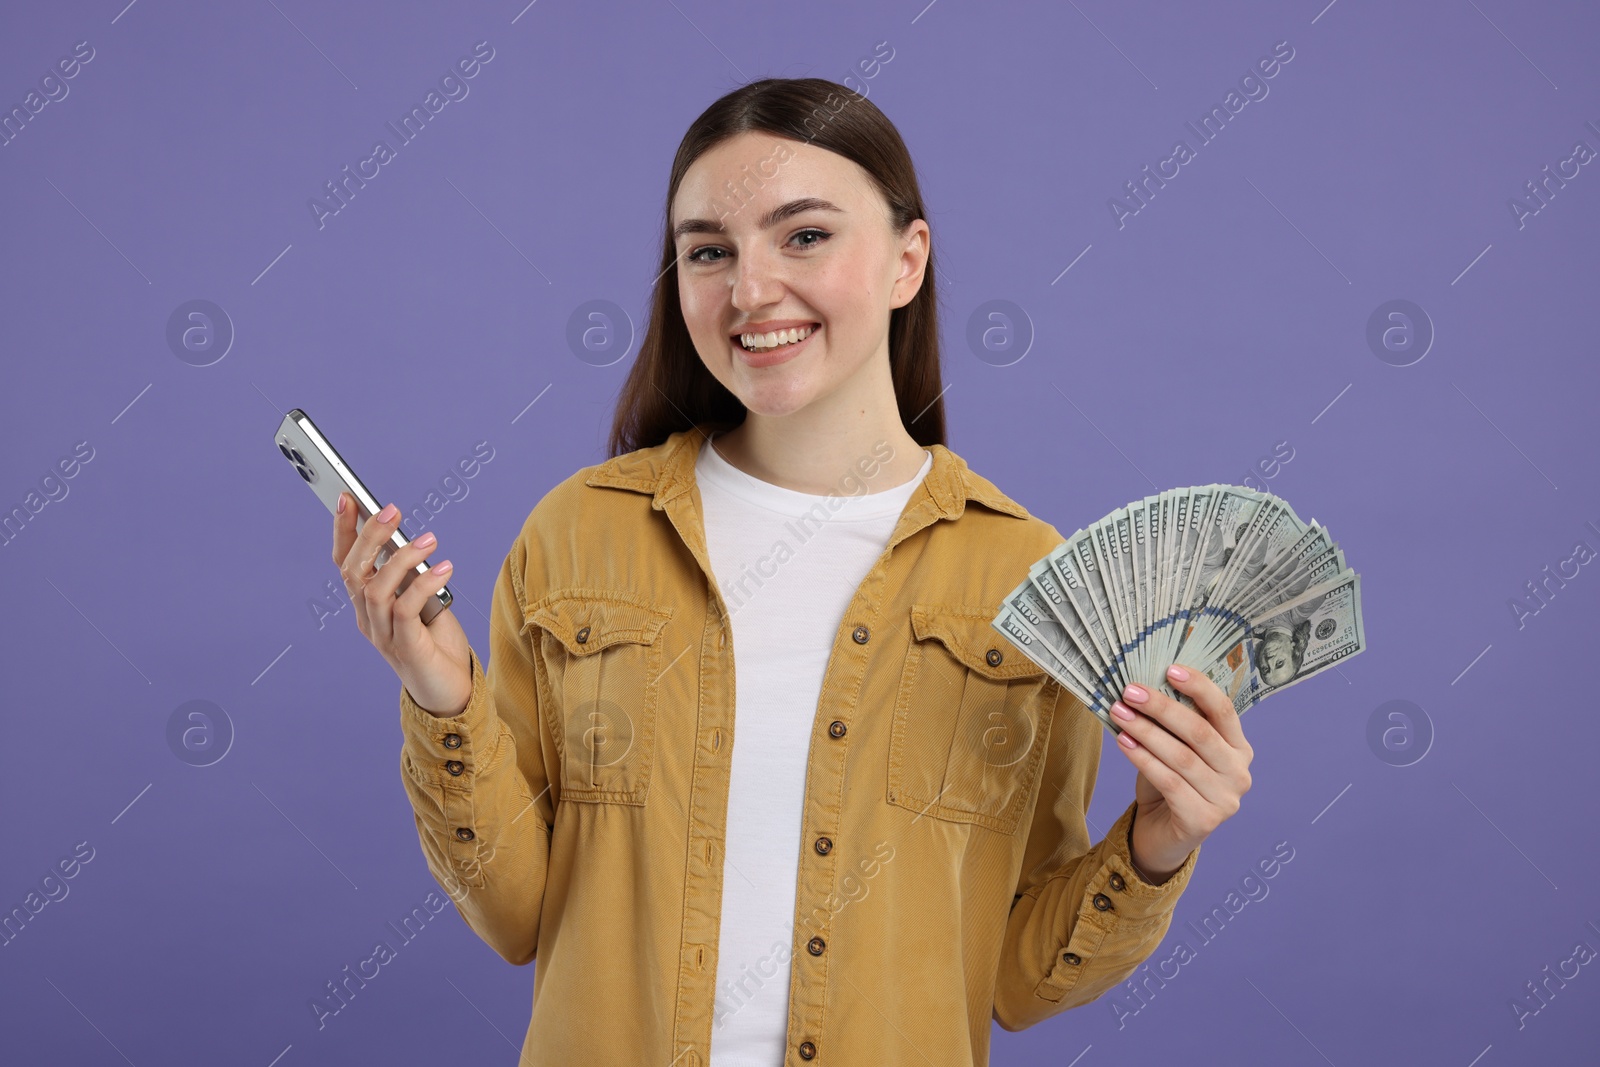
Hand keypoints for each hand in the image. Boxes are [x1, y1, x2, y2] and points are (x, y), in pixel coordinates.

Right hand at [334, 493, 471, 716]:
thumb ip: (412, 576)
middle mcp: (367, 619)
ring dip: (401, 558)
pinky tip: (445, 567)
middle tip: (392, 509)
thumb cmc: (436, 644)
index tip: (349, 496)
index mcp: (367, 605)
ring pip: (377, 588)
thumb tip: (410, 541)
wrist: (450, 692)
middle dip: (369, 535)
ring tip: (430, 539)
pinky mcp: (405, 647)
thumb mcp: (423, 601)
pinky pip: (405, 609)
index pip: (346, 563)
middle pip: (354, 571)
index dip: (344, 531)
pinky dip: (423, 583)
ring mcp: (383, 635)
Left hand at [1109, 663, 1253, 882]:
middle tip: (1130, 691)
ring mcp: (1226, 800)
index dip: (1199, 687)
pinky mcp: (1204, 820)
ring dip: (1146, 731)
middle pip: (1200, 732)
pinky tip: (1123, 742)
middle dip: (1162, 707)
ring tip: (1118, 713)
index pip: (1224, 710)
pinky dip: (1143, 759)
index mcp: (1239, 748)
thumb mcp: (1174, 748)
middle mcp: (1240, 773)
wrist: (1162, 835)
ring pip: (1181, 757)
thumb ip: (1171, 724)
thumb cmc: (1168, 784)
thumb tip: (1144, 685)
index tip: (1169, 669)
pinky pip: (1169, 781)